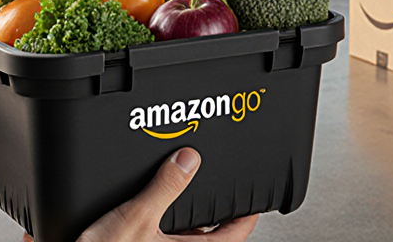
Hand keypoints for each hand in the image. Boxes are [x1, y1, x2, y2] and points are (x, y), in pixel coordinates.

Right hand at [24, 148, 258, 241]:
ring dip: (180, 208)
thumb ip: (165, 187)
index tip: (255, 190)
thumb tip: (189, 160)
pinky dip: (155, 213)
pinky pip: (155, 231)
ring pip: (181, 231)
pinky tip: (142, 196)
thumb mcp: (137, 218)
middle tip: (215, 176)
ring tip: (180, 179)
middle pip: (208, 230)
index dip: (248, 209)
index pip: (237, 232)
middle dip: (210, 203)